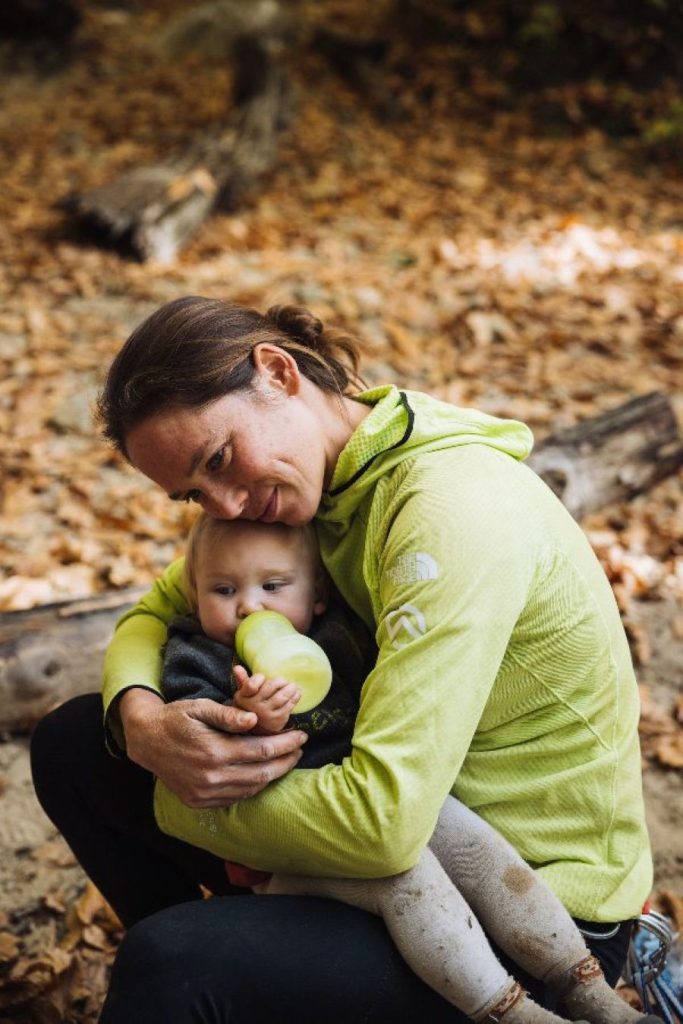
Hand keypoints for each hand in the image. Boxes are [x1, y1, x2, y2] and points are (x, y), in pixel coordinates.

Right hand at [118, 688, 306, 807]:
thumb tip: (255, 720)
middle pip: (262, 773)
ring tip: (286, 760)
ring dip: (272, 776)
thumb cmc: (176, 718)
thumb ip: (228, 715)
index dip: (285, 744)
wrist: (146, 740)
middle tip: (300, 748)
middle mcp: (210, 777)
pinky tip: (262, 773)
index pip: (261, 750)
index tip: (301, 735)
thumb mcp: (199, 707)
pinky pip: (234, 798)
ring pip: (250, 789)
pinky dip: (252, 787)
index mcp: (213, 751)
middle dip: (286, 761)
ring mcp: (204, 793)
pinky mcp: (199, 801)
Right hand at [232, 665, 300, 733]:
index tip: (263, 677)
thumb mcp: (245, 693)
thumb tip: (237, 667)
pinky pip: (289, 705)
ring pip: (282, 697)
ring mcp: (266, 714)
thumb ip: (242, 679)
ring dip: (290, 689)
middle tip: (285, 680)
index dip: (258, 679)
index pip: (251, 685)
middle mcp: (254, 706)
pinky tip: (297, 693)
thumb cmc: (251, 704)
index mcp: (244, 696)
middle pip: (270, 687)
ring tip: (293, 685)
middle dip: (280, 681)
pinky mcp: (277, 720)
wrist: (257, 727)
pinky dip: (295, 697)